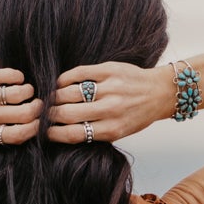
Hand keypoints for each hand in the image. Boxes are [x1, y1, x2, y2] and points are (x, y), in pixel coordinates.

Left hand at [0, 64, 41, 146]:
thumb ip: (3, 132)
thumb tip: (35, 126)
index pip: (20, 135)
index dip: (36, 127)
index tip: (40, 119)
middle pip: (24, 114)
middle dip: (38, 107)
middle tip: (38, 103)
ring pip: (19, 93)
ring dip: (29, 90)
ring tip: (26, 90)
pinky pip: (11, 75)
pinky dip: (19, 77)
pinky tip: (16, 79)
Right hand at [47, 62, 169, 143]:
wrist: (159, 93)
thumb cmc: (136, 116)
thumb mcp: (118, 132)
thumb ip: (94, 132)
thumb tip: (61, 131)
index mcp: (111, 129)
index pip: (73, 134)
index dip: (53, 134)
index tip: (44, 132)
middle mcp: (110, 109)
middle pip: (66, 113)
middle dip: (50, 114)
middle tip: (44, 113)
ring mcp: (110, 87)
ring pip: (69, 92)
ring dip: (54, 96)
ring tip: (50, 99)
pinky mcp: (109, 69)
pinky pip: (78, 73)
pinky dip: (64, 79)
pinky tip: (59, 84)